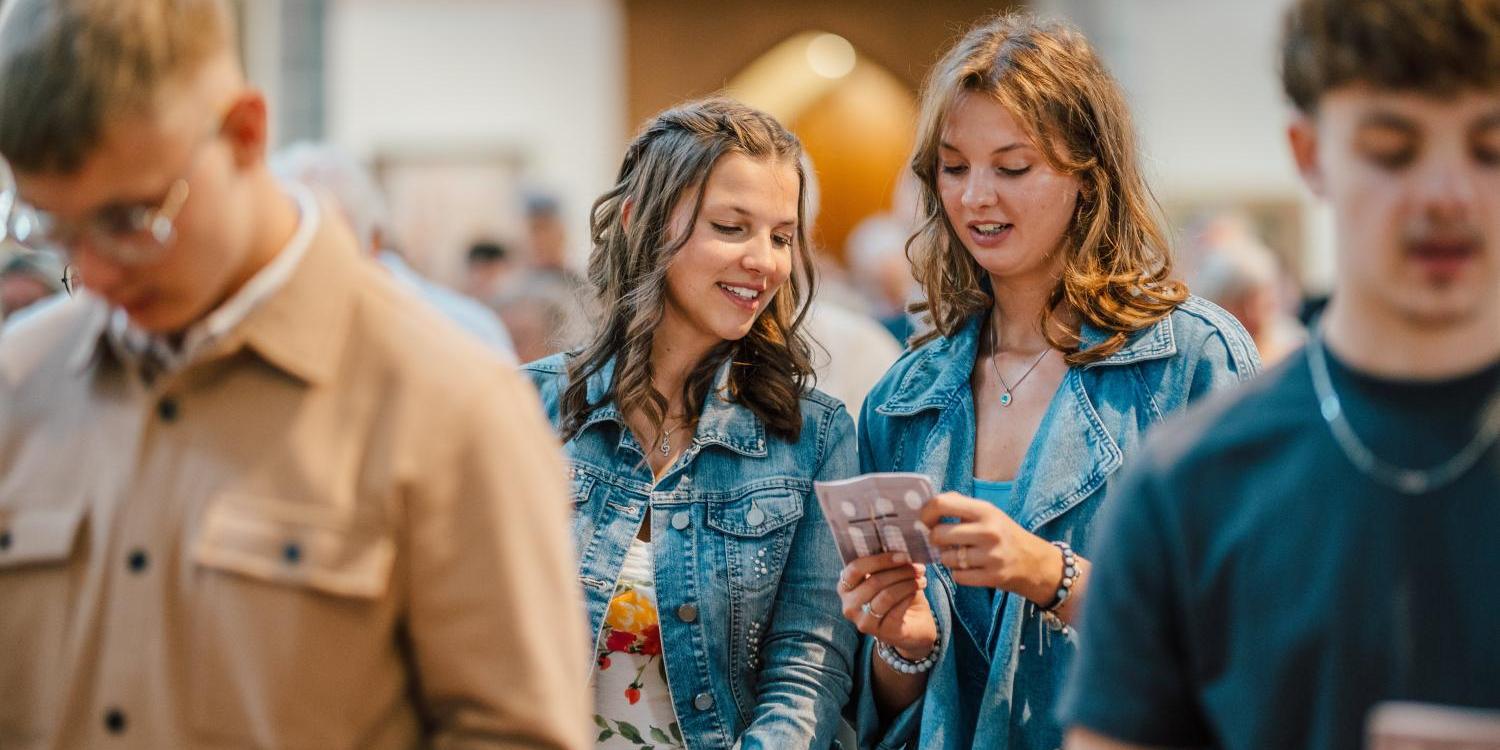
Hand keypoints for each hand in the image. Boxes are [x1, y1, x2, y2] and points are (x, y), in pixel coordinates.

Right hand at [837, 552, 937, 660]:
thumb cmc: (897, 596)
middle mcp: (849, 606)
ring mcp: (864, 622)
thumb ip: (886, 564)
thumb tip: (898, 546)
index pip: (855, 568)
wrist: (913, 626)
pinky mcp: (882, 632)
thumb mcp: (888, 577)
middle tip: (918, 567)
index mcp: (845, 587)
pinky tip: (918, 590)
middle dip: (900, 572)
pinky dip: (910, 596)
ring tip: (921, 579)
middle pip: (874, 582)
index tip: (903, 555)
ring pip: (886, 595)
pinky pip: (898, 609)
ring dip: (907, 583)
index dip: (880, 560)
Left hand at [920, 492, 1061, 603]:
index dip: (926, 513)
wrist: (1035, 562)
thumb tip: (926, 505)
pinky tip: (970, 568)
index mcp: (984, 510)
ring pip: (946, 558)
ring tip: (961, 555)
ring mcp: (991, 555)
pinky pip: (958, 576)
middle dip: (934, 540)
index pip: (942, 504)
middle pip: (938, 534)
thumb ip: (959, 505)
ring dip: (948, 558)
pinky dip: (959, 574)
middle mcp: (988, 531)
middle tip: (941, 541)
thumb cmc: (1004, 534)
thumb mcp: (988, 512)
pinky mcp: (992, 577)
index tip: (925, 521)